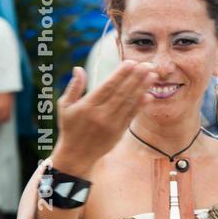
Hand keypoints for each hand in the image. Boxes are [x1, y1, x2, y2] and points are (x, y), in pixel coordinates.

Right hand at [52, 60, 155, 175]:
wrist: (76, 155)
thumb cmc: (70, 127)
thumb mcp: (65, 106)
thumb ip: (74, 87)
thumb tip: (78, 68)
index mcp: (87, 106)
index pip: (107, 87)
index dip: (120, 74)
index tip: (131, 62)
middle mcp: (101, 115)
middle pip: (122, 93)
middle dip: (136, 78)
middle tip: (148, 65)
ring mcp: (111, 124)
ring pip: (129, 103)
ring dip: (142, 88)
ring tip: (152, 76)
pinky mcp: (119, 132)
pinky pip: (132, 116)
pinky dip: (141, 106)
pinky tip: (149, 95)